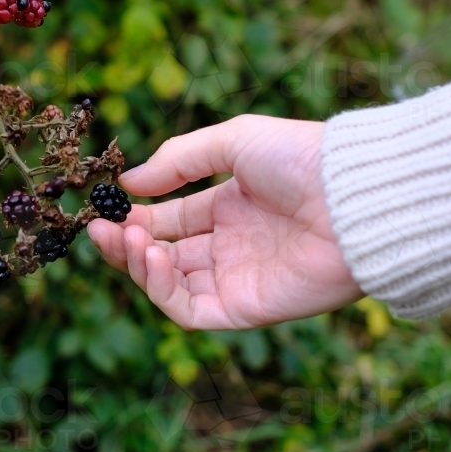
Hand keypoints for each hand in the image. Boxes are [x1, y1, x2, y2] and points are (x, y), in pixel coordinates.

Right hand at [87, 114, 360, 329]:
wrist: (352, 198)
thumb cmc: (300, 159)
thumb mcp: (232, 141)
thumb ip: (178, 161)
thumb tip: (128, 184)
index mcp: (231, 208)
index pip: (171, 220)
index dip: (136, 217)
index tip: (105, 208)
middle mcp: (231, 246)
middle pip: (165, 255)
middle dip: (127, 243)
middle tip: (98, 230)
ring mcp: (237, 279)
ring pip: (171, 285)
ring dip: (140, 264)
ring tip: (130, 239)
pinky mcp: (245, 308)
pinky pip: (191, 310)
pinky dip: (163, 289)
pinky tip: (155, 257)